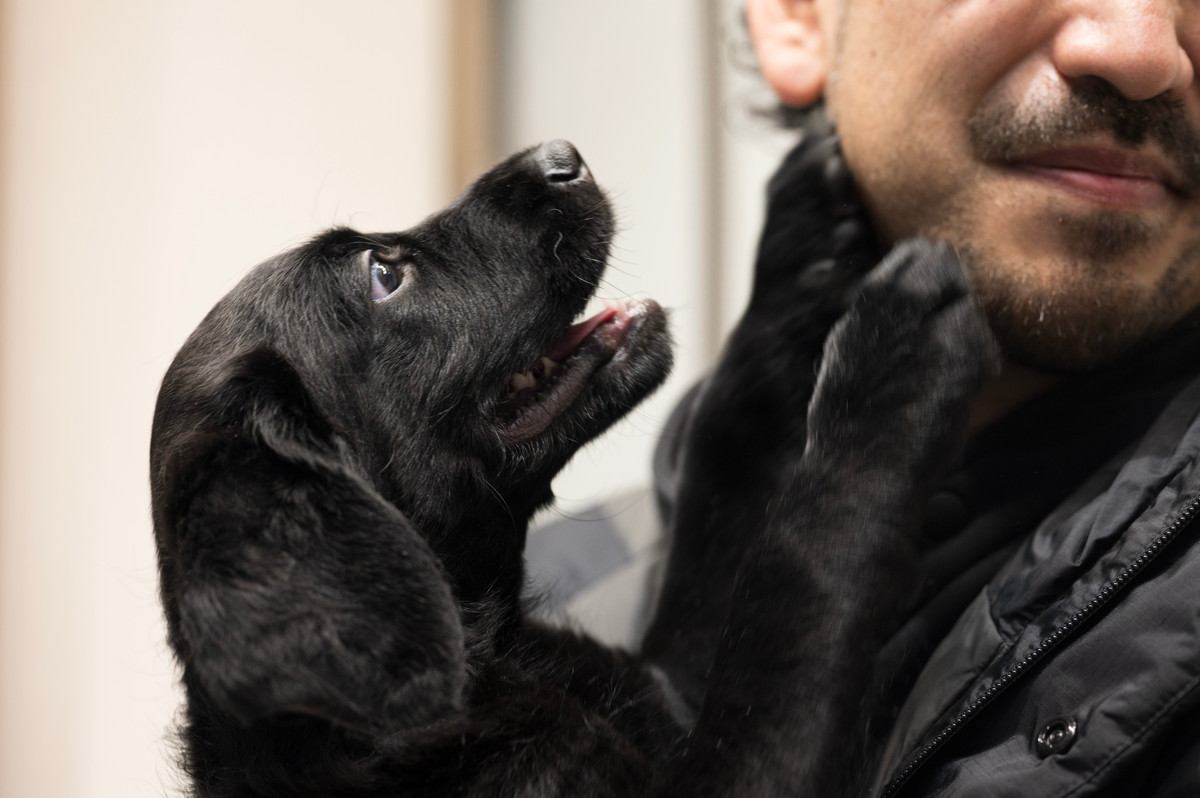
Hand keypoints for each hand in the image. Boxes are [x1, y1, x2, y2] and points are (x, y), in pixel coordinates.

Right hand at [806, 238, 999, 481]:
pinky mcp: (958, 353)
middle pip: (946, 261)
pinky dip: (978, 370)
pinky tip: (951, 399)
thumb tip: (913, 294)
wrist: (859, 468)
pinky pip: (984, 345)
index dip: (935, 277)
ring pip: (968, 305)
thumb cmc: (852, 425)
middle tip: (946, 340)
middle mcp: (893, 301)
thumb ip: (881, 319)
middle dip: (954, 294)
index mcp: (864, 303)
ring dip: (967, 338)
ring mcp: (926, 323)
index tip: (937, 309)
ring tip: (937, 382)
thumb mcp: (848, 354)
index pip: (917, 252)